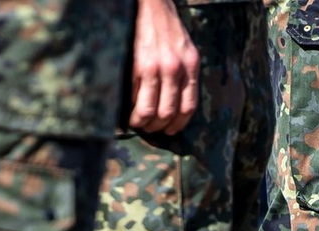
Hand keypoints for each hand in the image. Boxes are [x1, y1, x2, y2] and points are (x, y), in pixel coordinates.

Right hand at [129, 0, 199, 134]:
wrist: (150, 1)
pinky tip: (128, 108)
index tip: (170, 130)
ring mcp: (155, 67)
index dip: (178, 124)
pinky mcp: (136, 64)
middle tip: (151, 128)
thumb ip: (184, 73)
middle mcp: (175, 68)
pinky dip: (130, 107)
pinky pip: (134, 96)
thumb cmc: (166, 25)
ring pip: (151, 110)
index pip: (188, 107)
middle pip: (168, 113)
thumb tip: (175, 102)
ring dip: (143, 122)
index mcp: (191, 65)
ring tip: (138, 123)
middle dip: (158, 127)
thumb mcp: (185, 48)